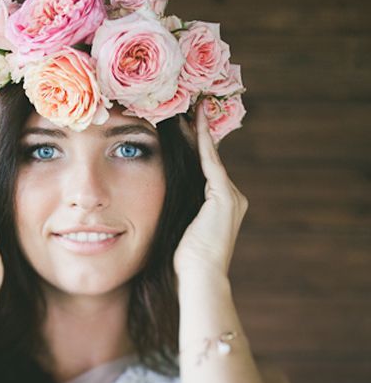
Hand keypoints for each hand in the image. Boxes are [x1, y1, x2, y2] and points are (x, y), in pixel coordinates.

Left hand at [173, 100, 248, 280]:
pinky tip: (192, 121)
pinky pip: (209, 161)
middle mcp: (231, 198)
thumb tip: (151, 200)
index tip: (183, 124)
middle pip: (209, 158)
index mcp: (221, 207)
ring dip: (198, 131)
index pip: (205, 170)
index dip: (194, 147)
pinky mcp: (224, 196)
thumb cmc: (184, 265)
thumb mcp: (179, 232)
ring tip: (188, 105)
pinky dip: (201, 141)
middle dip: (196, 132)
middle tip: (186, 104)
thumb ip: (176, 212)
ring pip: (209, 156)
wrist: (199, 279)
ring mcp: (230, 197)